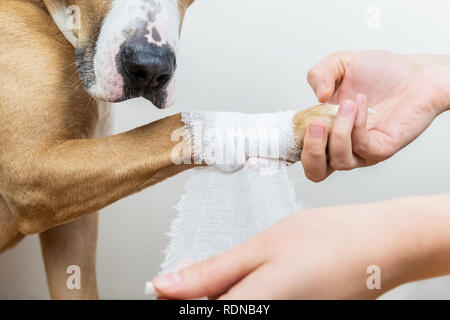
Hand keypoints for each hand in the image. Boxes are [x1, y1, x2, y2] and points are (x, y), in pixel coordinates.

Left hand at [150, 194, 449, 299]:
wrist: (380, 246)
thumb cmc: (327, 240)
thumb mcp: (260, 249)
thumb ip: (210, 274)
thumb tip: (165, 287)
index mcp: (253, 308)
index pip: (195, 314)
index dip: (174, 300)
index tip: (163, 286)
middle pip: (217, 313)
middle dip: (197, 295)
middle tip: (189, 274)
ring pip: (235, 310)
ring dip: (220, 294)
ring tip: (222, 272)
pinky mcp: (295, 316)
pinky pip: (255, 309)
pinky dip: (242, 296)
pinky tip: (249, 278)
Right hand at [302, 51, 449, 181]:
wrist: (417, 74)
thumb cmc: (382, 73)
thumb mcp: (341, 64)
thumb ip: (319, 74)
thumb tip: (317, 96)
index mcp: (326, 130)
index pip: (301, 152)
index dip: (293, 145)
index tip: (295, 124)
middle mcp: (341, 145)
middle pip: (315, 172)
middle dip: (310, 151)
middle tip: (315, 125)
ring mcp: (361, 151)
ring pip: (339, 161)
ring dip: (338, 131)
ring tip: (346, 104)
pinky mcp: (381, 149)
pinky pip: (361, 147)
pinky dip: (357, 125)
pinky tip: (360, 104)